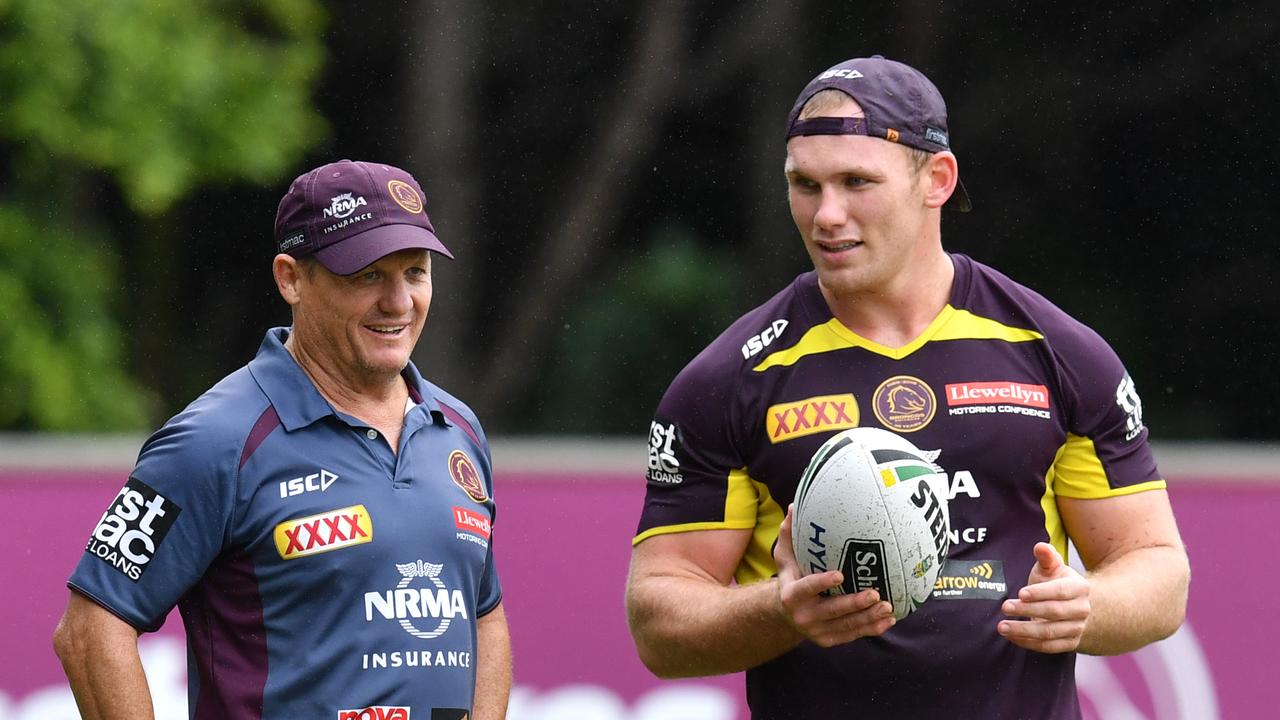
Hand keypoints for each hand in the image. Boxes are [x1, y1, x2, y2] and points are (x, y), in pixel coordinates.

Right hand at [774, 504, 894, 646]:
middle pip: (831, 611)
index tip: (840, 574)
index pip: (806, 588)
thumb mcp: (785, 556)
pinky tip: (888, 620)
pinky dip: (872, 629)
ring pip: (846, 626)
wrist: (786, 613)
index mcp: (791, 595)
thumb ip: (788, 533)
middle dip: (854, 604)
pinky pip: (853, 635)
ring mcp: (817, 631)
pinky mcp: (829, 640)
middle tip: (875, 593)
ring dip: (868, 618)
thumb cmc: (791, 576)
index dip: (822, 583)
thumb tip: (793, 505)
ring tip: (888, 607)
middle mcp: (803, 616)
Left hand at [998, 542, 1090, 652]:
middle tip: (1004, 607)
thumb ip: (1046, 557)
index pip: (1060, 591)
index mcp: (1080, 588)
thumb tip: (1040, 546)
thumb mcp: (1052, 567)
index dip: (1040, 593)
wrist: (1074, 606)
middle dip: (1027, 610)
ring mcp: (1077, 628)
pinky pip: (1048, 647)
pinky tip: (1011, 637)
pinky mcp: (1070, 644)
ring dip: (1024, 631)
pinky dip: (1029, 643)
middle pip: (1054, 612)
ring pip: (1049, 633)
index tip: (1020, 593)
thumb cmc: (1056, 582)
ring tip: (1002, 626)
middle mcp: (1082, 610)